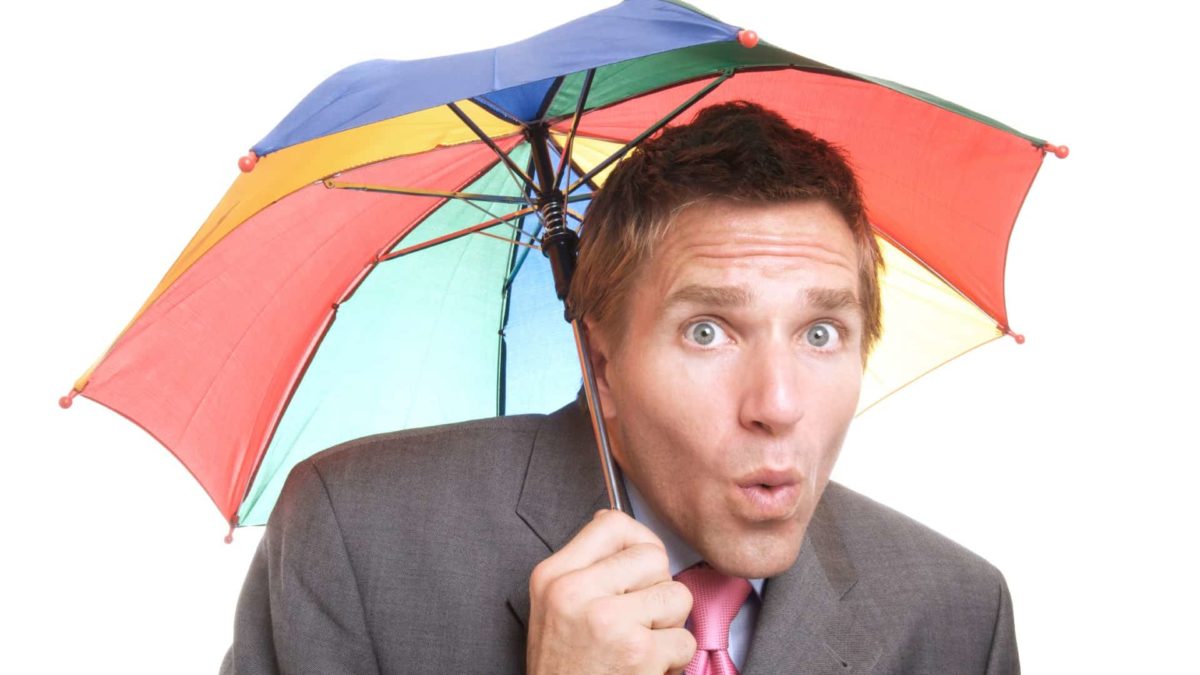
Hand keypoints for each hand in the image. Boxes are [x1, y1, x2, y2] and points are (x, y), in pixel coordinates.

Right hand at [526, 509, 695, 673]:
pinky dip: (673, 662)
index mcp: (553, 577)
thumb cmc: (564, 670)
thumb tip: (614, 524)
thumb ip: (584, 568)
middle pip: (652, 558)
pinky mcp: (637, 653)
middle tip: (638, 621)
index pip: (611, 524)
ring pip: (676, 596)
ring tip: (640, 647)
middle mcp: (575, 593)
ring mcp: (607, 621)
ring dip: (668, 627)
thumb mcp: (553, 609)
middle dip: (657, 590)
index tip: (641, 566)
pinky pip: (684, 639)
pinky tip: (645, 671)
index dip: (639, 541)